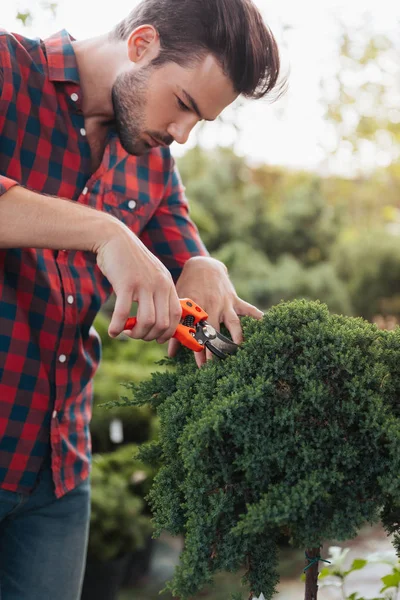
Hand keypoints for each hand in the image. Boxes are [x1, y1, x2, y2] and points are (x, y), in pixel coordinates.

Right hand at [95, 220, 181, 341]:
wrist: (114, 238)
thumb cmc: (131, 261)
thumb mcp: (152, 275)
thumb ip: (157, 294)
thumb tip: (156, 321)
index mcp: (167, 284)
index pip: (176, 315)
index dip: (167, 332)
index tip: (156, 337)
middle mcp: (160, 284)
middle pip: (162, 323)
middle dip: (150, 336)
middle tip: (136, 334)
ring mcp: (144, 284)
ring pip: (147, 321)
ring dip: (136, 333)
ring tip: (126, 331)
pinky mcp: (126, 283)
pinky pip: (123, 313)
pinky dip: (118, 327)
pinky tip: (113, 331)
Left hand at [168, 256, 262, 367]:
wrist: (202, 266)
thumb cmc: (188, 287)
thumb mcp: (180, 305)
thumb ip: (177, 329)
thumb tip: (170, 353)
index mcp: (196, 310)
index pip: (196, 335)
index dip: (199, 351)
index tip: (201, 367)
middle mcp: (211, 308)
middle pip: (215, 333)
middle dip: (217, 349)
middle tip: (219, 365)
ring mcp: (225, 304)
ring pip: (234, 323)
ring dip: (237, 337)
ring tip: (241, 352)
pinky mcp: (235, 299)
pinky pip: (248, 308)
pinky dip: (257, 316)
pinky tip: (266, 324)